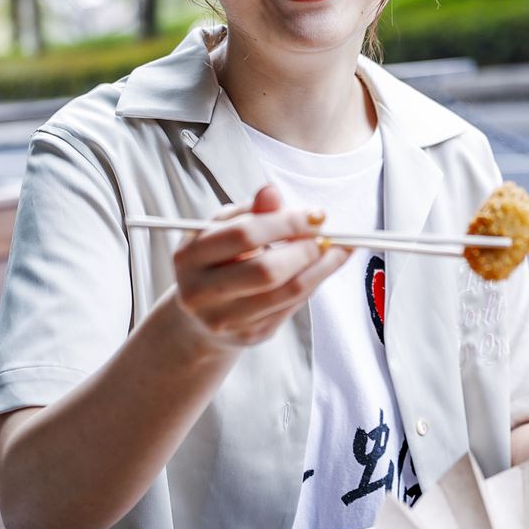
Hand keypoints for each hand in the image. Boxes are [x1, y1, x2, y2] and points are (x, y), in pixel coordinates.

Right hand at [170, 185, 350, 349]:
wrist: (200, 315)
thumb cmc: (216, 260)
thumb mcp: (224, 229)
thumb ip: (250, 211)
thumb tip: (272, 192)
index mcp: (190, 257)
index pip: (244, 235)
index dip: (286, 223)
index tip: (316, 214)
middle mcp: (201, 293)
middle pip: (266, 270)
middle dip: (306, 250)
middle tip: (328, 235)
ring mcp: (224, 319)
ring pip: (285, 293)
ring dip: (321, 269)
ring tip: (338, 250)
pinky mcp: (249, 335)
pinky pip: (291, 307)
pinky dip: (313, 284)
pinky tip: (323, 268)